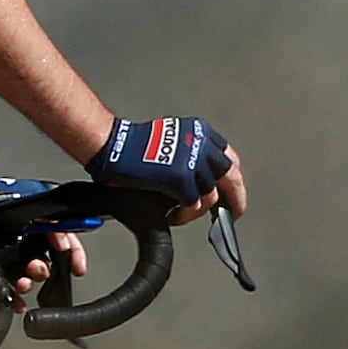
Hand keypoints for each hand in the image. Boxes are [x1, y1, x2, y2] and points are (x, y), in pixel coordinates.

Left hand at [0, 167, 88, 299]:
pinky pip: (6, 288)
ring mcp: (8, 257)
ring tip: (22, 284)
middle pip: (45, 262)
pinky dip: (13, 298)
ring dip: (28, 283)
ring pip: (26, 276)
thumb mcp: (26, 206)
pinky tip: (16, 302)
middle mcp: (25, 242)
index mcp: (38, 225)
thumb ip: (48, 219)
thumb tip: (63, 231)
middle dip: (44, 270)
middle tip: (36, 270)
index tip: (77, 268)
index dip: (73, 255)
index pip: (64, 242)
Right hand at [92, 115, 240, 225]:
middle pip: (231, 176)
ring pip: (211, 195)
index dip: (230, 177)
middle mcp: (200, 143)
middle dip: (235, 198)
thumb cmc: (129, 144)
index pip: (227, 156)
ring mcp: (192, 161)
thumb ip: (186, 153)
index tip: (229, 189)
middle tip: (233, 212)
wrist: (112, 144)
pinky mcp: (181, 178)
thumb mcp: (169, 140)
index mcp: (198, 131)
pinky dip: (184, 215)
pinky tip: (173, 217)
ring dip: (198, 211)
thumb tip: (194, 179)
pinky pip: (193, 205)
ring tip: (183, 216)